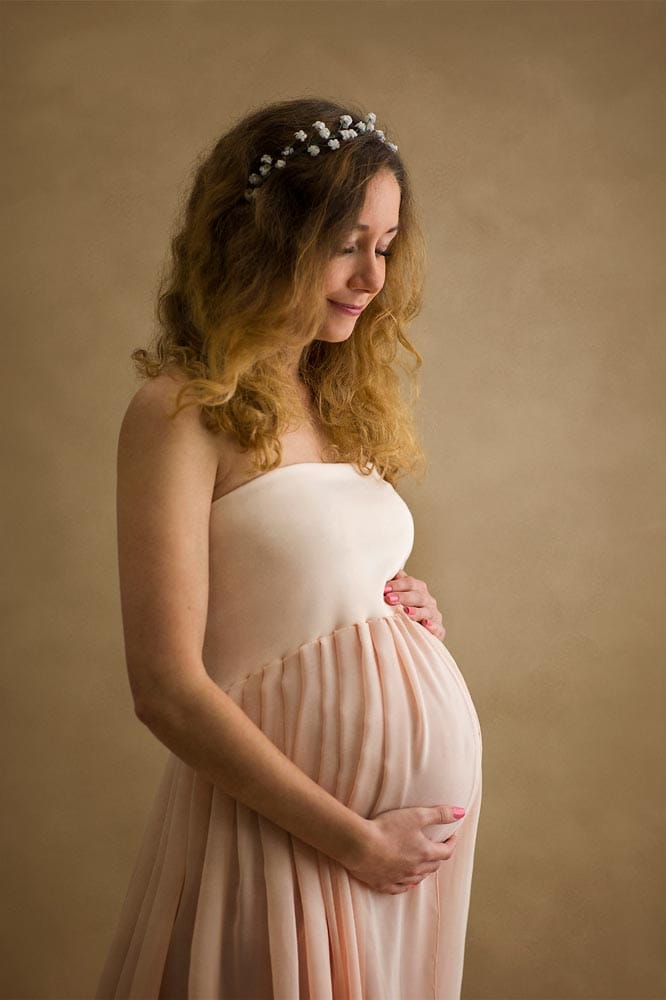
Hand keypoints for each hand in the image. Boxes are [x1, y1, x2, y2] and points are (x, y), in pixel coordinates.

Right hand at [342, 804, 462, 893]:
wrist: (359, 845)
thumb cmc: (387, 828)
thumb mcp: (416, 815)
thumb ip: (440, 814)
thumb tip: (461, 812)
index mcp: (425, 853)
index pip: (446, 851)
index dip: (451, 843)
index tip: (452, 836)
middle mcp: (415, 869)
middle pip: (433, 866)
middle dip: (438, 856)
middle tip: (438, 848)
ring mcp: (399, 878)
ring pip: (419, 878)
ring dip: (424, 871)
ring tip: (424, 863)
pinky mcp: (383, 884)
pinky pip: (400, 888)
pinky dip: (407, 884)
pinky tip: (408, 883)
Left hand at [383, 569, 445, 640]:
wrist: (417, 629)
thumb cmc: (404, 609)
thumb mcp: (398, 596)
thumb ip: (391, 585)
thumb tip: (377, 575)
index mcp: (418, 589)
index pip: (409, 582)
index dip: (397, 585)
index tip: (384, 589)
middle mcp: (427, 600)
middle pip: (418, 595)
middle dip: (403, 597)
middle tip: (389, 599)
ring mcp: (433, 614)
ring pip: (427, 611)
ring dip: (417, 611)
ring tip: (406, 612)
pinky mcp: (438, 629)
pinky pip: (438, 628)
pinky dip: (433, 626)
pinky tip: (426, 624)